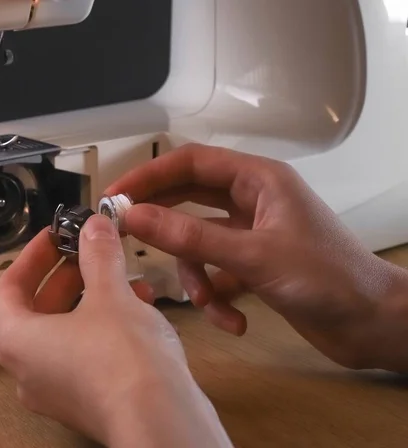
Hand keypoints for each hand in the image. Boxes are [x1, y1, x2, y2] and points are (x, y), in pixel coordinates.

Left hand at [0, 215, 232, 446]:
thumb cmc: (122, 353)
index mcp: (18, 342)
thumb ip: (98, 254)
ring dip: (93, 298)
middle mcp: (28, 371)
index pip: (8, 288)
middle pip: (38, 309)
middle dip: (68, 274)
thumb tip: (94, 224)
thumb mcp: (110, 293)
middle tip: (92, 250)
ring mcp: (57, 391)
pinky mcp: (87, 402)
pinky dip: (105, 325)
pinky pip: (86, 353)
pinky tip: (140, 307)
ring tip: (126, 277)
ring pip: (66, 331)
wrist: (161, 421)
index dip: (32, 256)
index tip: (56, 234)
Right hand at [106, 144, 407, 371]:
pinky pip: (216, 271)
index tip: (115, 198)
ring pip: (199, 243)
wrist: (373, 323)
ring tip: (207, 302)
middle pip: (188, 201)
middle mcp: (251, 200)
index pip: (190, 163)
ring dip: (197, 276)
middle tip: (127, 240)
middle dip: (163, 226)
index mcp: (257, 179)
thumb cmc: (326, 278)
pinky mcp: (253, 265)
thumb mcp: (252, 255)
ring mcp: (251, 234)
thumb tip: (135, 217)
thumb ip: (191, 235)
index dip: (149, 176)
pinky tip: (232, 319)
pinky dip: (217, 296)